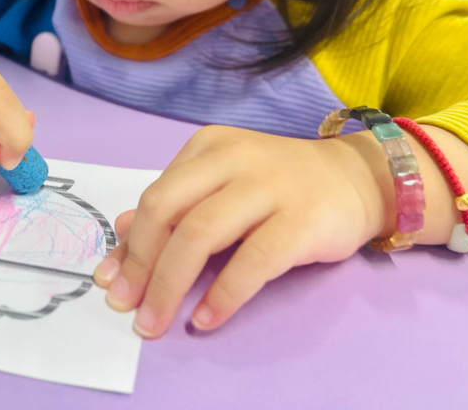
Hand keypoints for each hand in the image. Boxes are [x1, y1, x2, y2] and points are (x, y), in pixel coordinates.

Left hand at [92, 125, 388, 337]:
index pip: (156, 197)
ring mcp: (269, 185)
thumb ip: (177, 204)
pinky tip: (206, 317)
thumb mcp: (221, 185)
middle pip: (168, 210)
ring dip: (170, 283)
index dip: (130, 243)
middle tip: (126, 306)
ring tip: (155, 320)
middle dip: (141, 263)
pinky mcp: (302, 219)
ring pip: (201, 233)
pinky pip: (253, 260)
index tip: (110, 280)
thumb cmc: (279, 186)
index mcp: (208, 148)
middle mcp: (233, 158)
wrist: (356, 179)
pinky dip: (223, 293)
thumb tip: (124, 232)